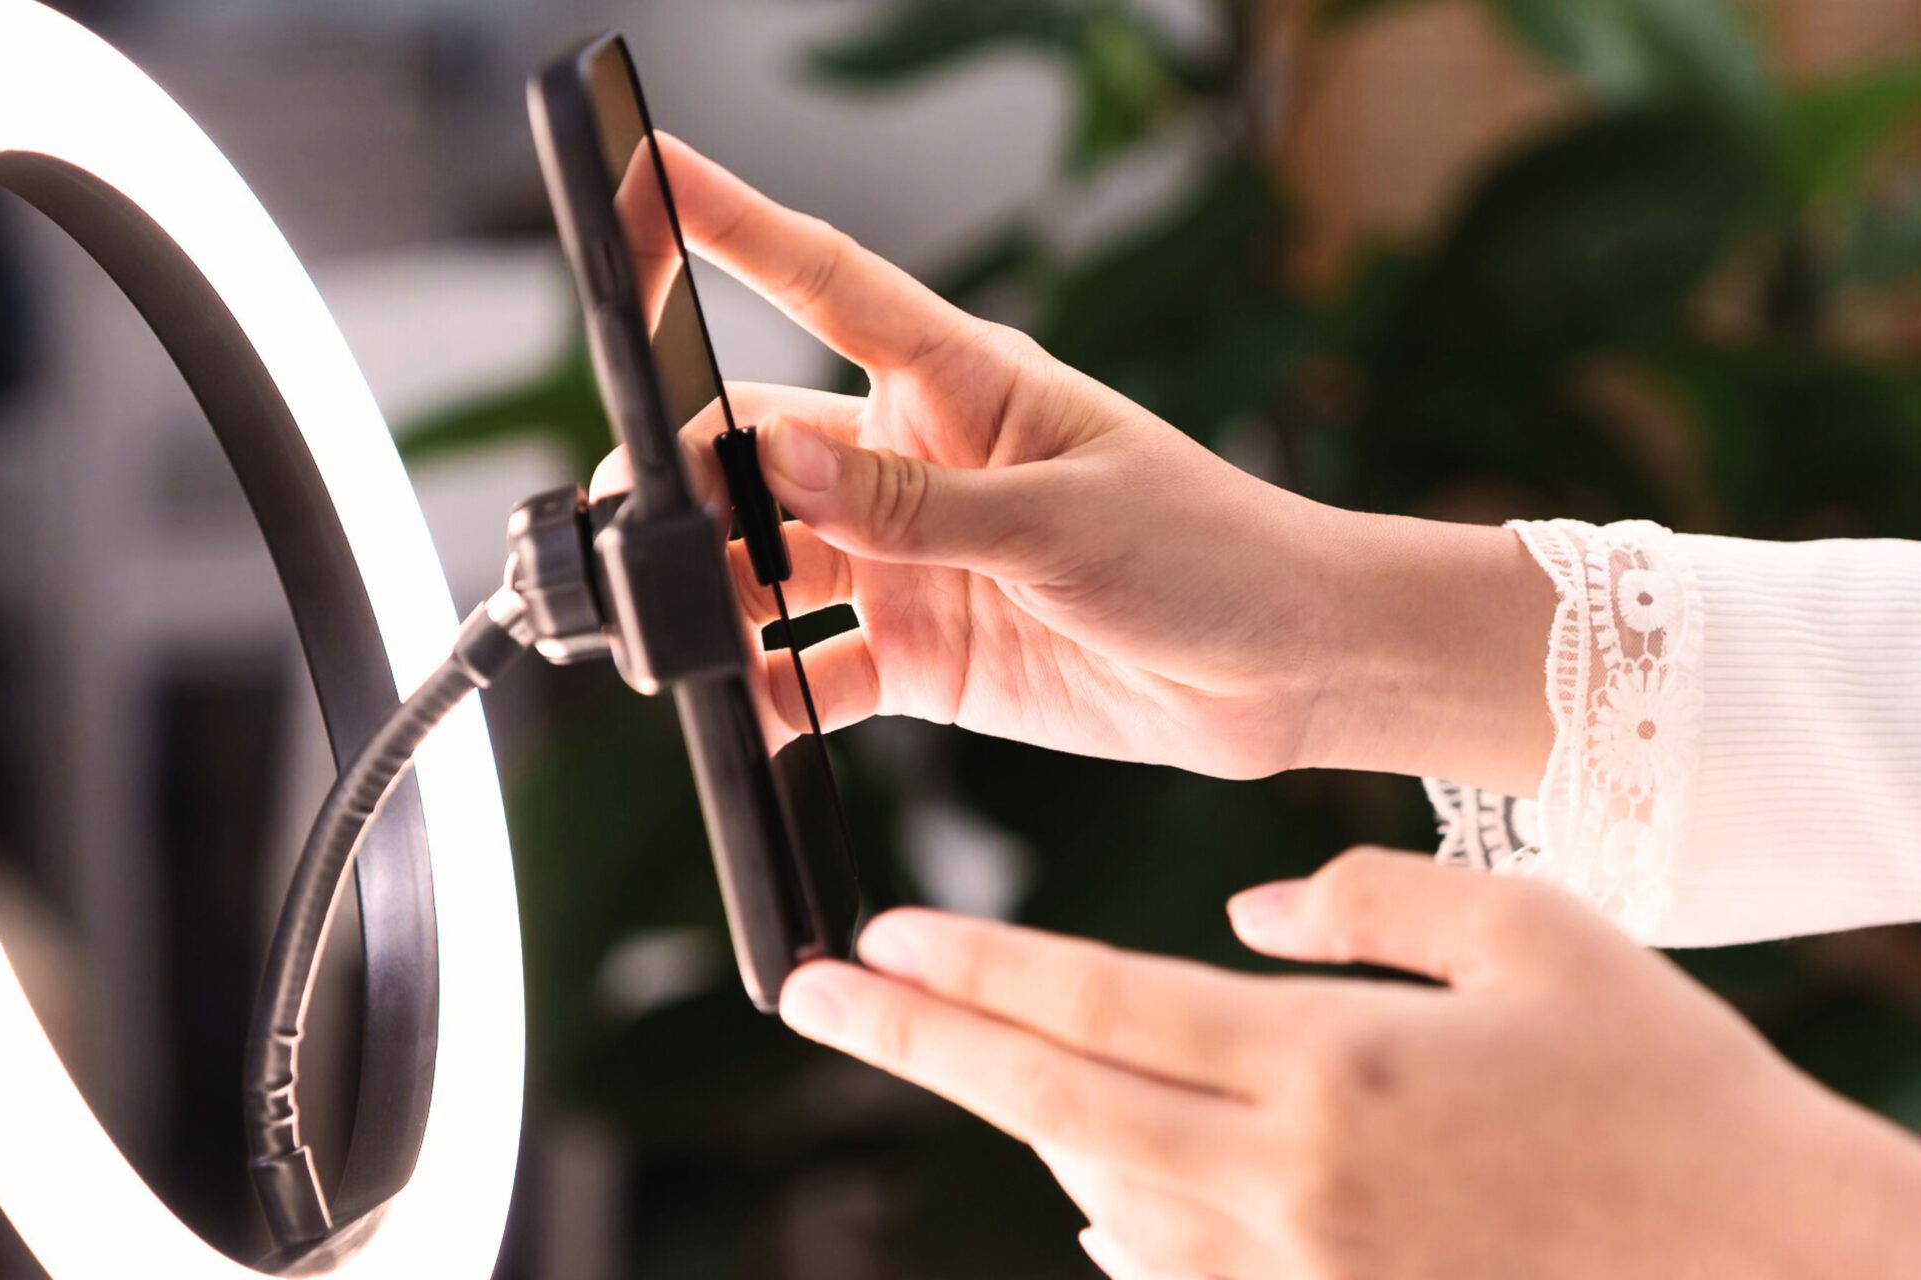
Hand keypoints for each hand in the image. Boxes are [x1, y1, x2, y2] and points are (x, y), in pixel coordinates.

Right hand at [597, 137, 1554, 787]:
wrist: (1281, 670)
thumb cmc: (1209, 548)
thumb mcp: (1059, 518)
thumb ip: (912, 504)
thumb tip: (780, 465)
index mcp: (962, 385)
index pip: (825, 285)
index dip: (730, 226)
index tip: (643, 176)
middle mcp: (919, 466)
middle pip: (766, 449)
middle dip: (691, 474)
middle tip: (640, 511)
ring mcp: (913, 561)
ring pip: (773, 564)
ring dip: (719, 594)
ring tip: (675, 625)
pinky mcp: (922, 655)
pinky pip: (816, 670)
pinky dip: (772, 694)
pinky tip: (744, 709)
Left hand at [774, 851, 1920, 1278]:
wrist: (1783, 1263)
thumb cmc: (1674, 1081)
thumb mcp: (1534, 928)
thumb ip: (1366, 898)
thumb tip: (1242, 909)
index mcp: (1331, 1066)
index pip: (1098, 1003)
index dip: (974, 968)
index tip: (876, 939)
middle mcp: (1291, 1185)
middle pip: (1056, 1104)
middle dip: (924, 1043)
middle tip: (818, 994)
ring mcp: (1305, 1274)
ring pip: (1103, 1194)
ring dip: (1025, 1120)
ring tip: (961, 1050)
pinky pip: (1179, 1270)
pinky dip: (1119, 1214)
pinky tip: (1093, 1179)